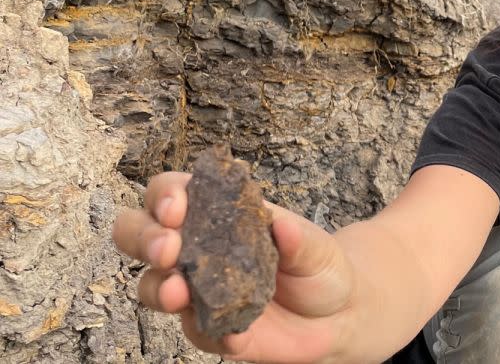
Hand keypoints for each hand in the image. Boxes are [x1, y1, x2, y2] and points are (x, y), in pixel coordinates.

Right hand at [112, 172, 359, 362]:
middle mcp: (195, 250)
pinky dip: (205, 330)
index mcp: (216, 213)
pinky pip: (193, 331)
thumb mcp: (317, 246)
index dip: (164, 195)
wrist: (336, 317)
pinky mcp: (208, 329)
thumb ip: (299, 238)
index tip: (177, 206)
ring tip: (177, 290)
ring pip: (149, 285)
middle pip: (137, 233)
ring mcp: (196, 291)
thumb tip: (282, 224)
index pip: (171, 193)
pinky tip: (228, 331)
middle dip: (142, 236)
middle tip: (168, 247)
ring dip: (156, 286)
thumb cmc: (318, 267)